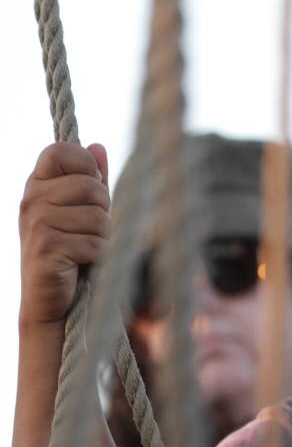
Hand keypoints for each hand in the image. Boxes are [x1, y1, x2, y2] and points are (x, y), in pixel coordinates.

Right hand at [19, 142, 110, 325]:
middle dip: (103, 212)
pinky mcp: (46, 247)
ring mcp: (36, 222)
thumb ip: (91, 180)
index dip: (86, 166)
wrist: (52, 300)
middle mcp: (31, 199)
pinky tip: (84, 264)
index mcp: (38, 185)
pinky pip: (95, 243)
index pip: (61, 151)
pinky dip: (100, 256)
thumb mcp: (82, 211)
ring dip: (103, 237)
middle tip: (88, 232)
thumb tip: (97, 146)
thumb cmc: (72, 252)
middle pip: (92, 187)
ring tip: (86, 249)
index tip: (91, 188)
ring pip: (98, 217)